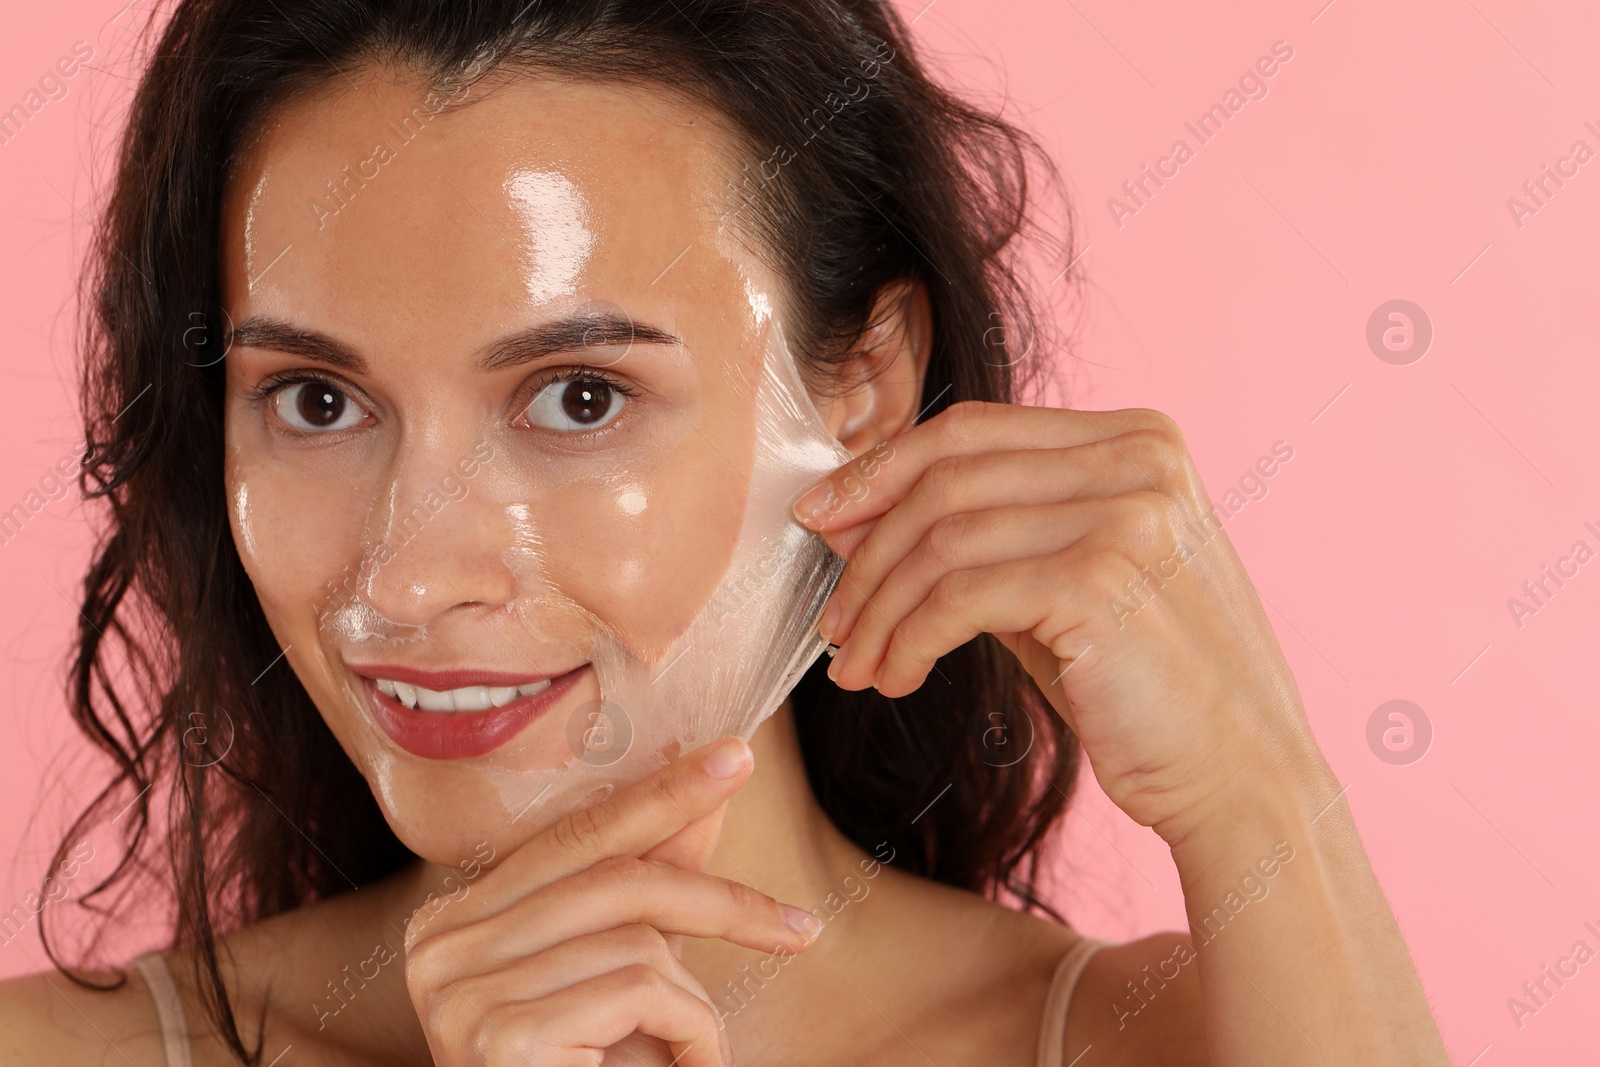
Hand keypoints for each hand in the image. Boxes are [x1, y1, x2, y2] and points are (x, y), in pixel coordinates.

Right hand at [402, 737, 818, 1066]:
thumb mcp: (621, 973)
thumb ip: (650, 889)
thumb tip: (704, 799)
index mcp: (454, 920)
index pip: (573, 835)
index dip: (661, 795)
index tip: (735, 757)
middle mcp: (439, 946)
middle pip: (612, 876)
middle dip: (720, 897)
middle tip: (799, 927)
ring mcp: (460, 991)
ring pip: (635, 938)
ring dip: (694, 1001)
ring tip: (697, 1054)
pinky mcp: (499, 1035)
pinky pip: (640, 990)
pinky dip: (691, 1031)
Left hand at [794, 401, 1332, 845]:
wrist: (1242, 777)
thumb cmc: (1143, 688)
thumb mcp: (1062, 586)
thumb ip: (982, 537)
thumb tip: (850, 513)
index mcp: (1136, 440)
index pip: (973, 430)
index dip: (881, 469)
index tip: (822, 518)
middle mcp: (1138, 460)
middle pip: (947, 478)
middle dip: (866, 549)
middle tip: (830, 615)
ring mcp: (1128, 514)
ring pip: (943, 540)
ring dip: (879, 610)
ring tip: (854, 664)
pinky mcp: (1103, 580)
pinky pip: (959, 597)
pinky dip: (907, 640)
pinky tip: (893, 679)